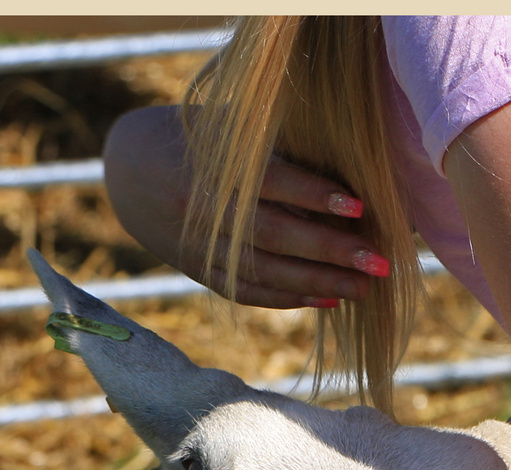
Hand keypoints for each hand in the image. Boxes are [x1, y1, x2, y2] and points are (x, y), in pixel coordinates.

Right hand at [103, 105, 391, 308]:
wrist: (129, 171)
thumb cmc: (198, 137)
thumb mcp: (229, 129)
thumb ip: (276, 147)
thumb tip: (347, 167)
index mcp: (211, 167)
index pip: (272, 184)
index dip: (315, 195)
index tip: (361, 207)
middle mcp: (203, 211)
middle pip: (275, 237)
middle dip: (331, 252)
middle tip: (381, 262)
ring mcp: (199, 248)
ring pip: (265, 273)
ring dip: (319, 282)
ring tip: (366, 287)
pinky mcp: (200, 271)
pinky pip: (247, 292)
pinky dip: (289, 298)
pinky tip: (328, 298)